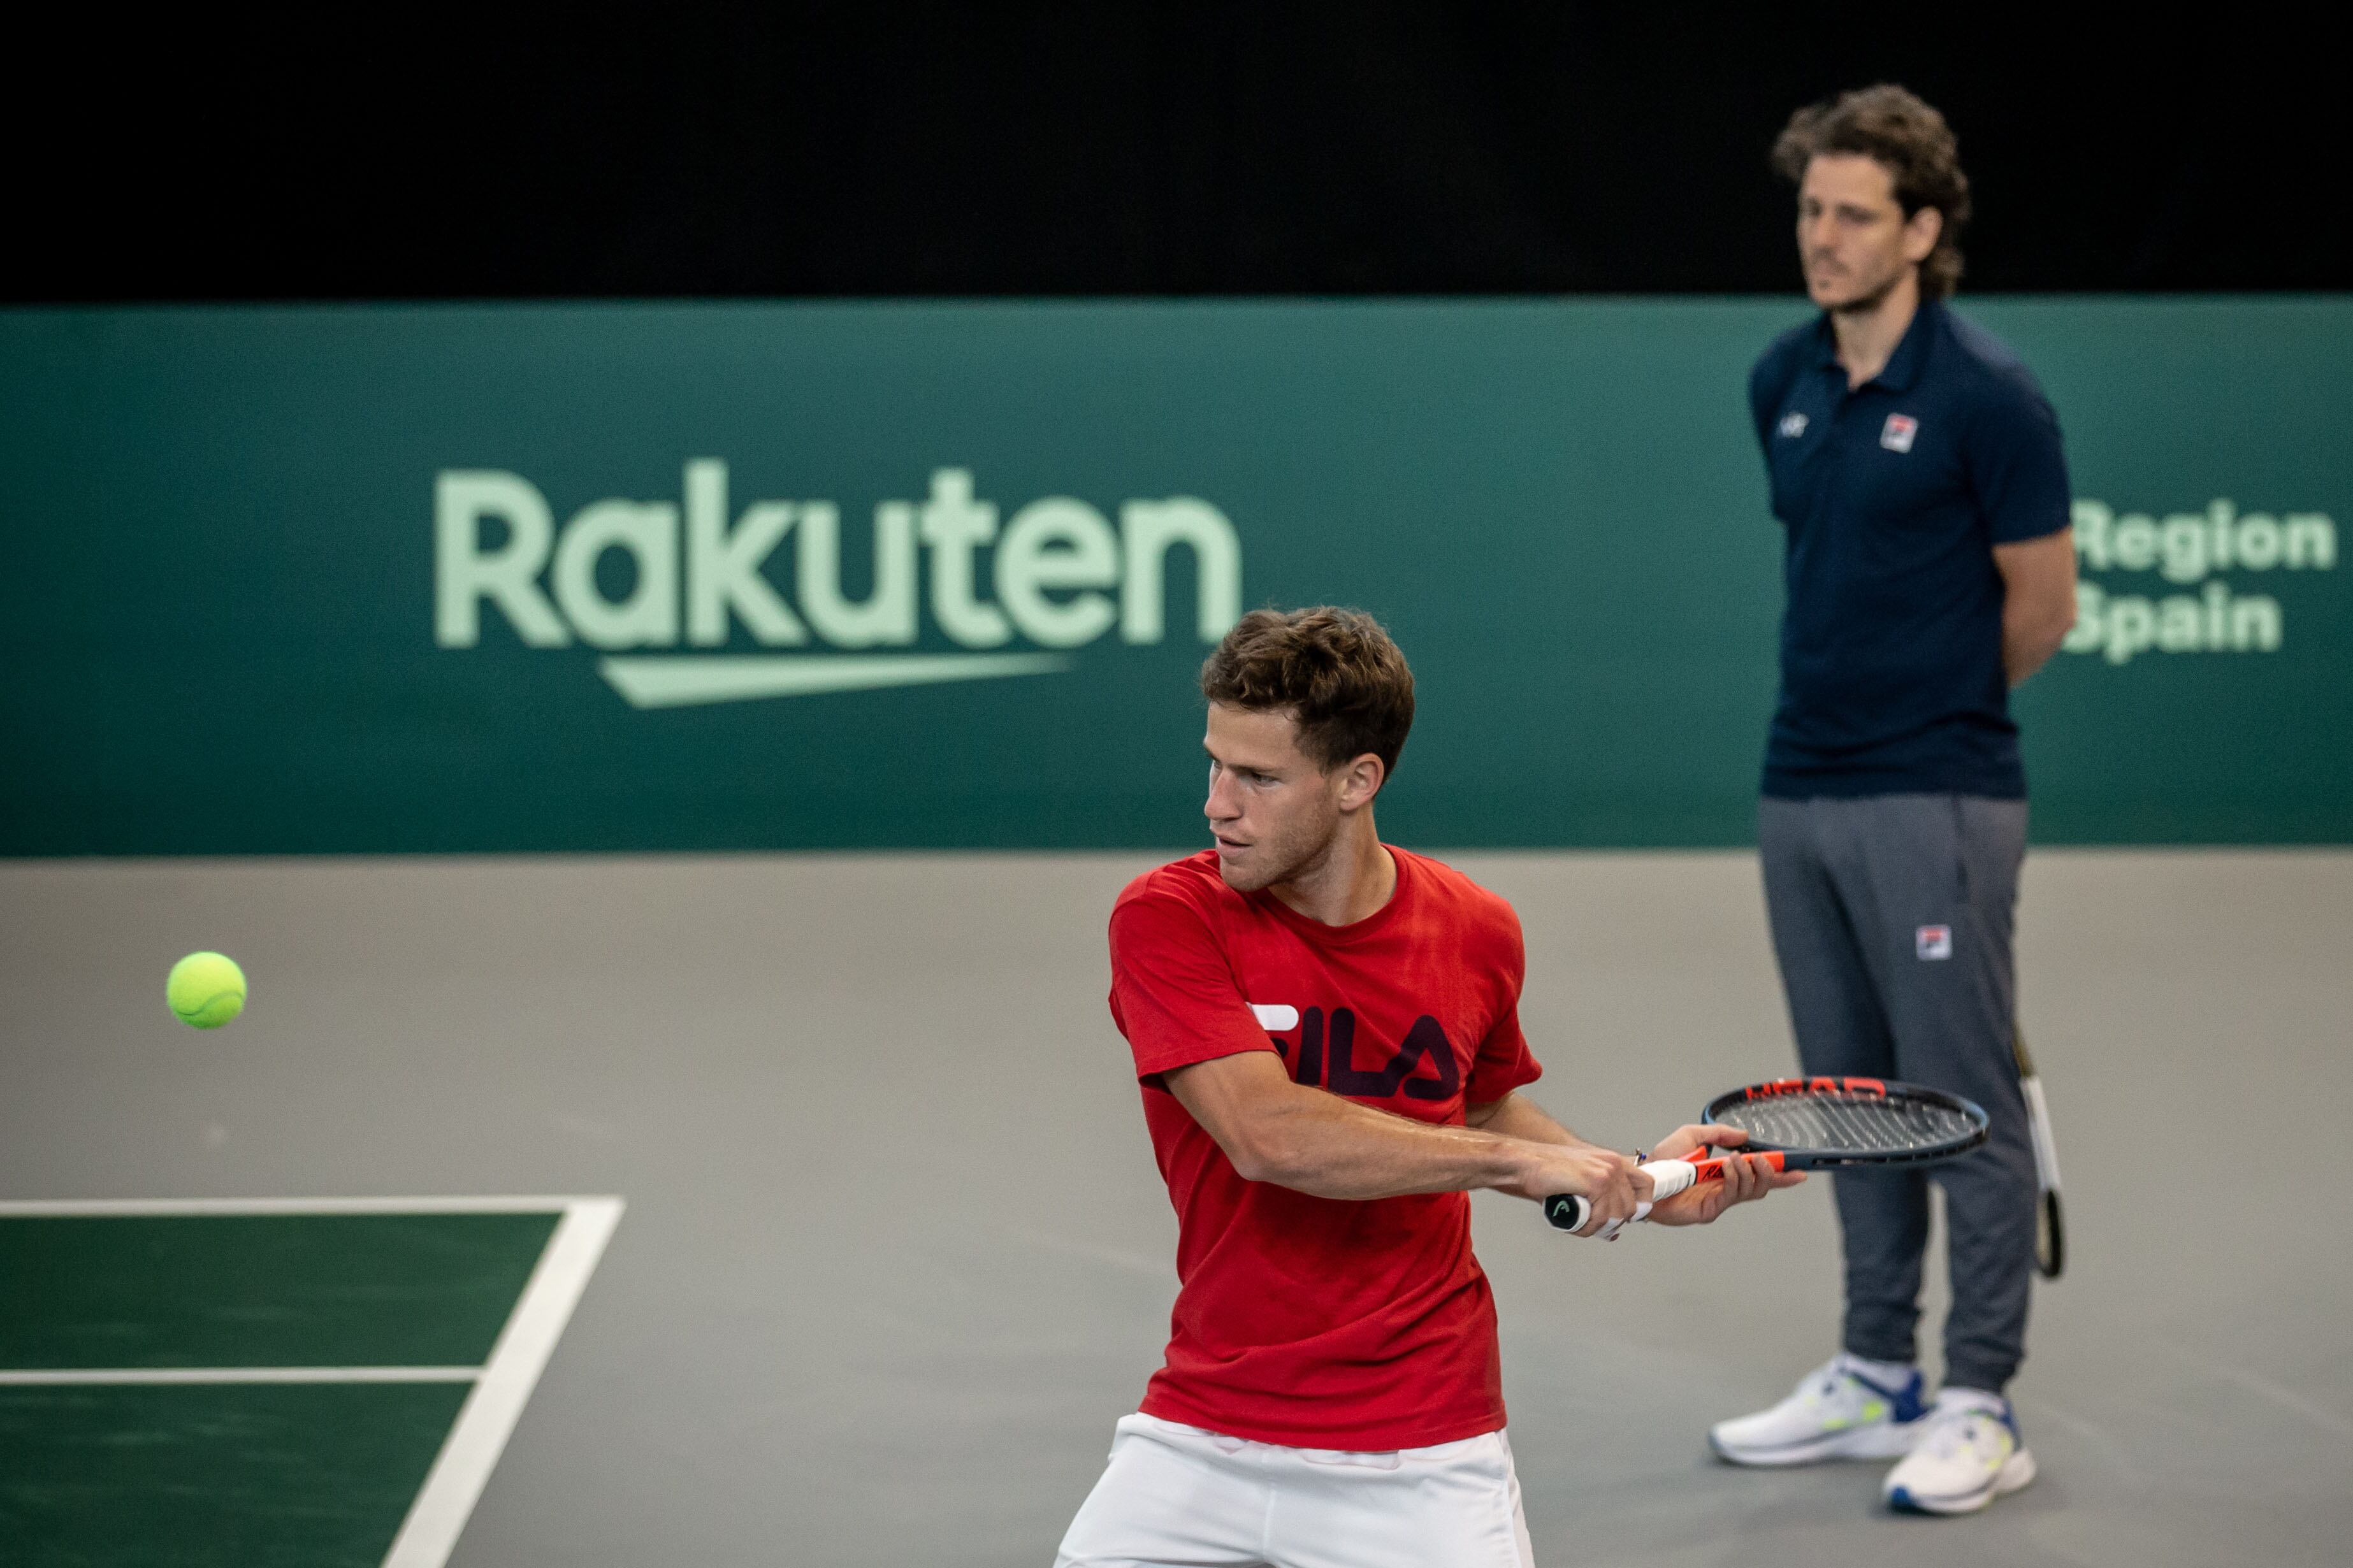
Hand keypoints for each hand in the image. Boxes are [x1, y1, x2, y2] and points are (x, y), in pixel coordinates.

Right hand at [1523, 1144, 1638, 1236]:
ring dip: (1597, 1227)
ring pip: (1616, 1217)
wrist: (1524, 1163)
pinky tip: (1575, 1223)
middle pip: (1631, 1209)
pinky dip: (1587, 1227)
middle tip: (1592, 1226)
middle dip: (1612, 1223)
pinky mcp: (1595, 1183)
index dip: (1640, 1207)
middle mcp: (1613, 1165)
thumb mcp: (1580, 1180)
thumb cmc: (1547, 1172)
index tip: (1624, 1218)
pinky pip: (1601, 1218)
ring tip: (1579, 1223)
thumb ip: (1600, 1200)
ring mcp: (1606, 1173)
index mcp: (1613, 1161)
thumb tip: (1613, 1231)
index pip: (1647, 1186)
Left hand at [1644, 1124, 1806, 1226]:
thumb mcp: (1693, 1136)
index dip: (1781, 1175)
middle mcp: (1726, 1189)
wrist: (1643, 1176)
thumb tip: (1744, 1136)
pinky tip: (1727, 1168)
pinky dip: (1734, 1180)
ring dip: (1748, 1173)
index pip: (1759, 1176)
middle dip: (1769, 1173)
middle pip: (1761, 1187)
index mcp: (1725, 1173)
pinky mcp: (1709, 1211)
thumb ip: (1718, 1134)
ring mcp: (1719, 1201)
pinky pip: (1730, 1197)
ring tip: (1737, 1160)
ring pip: (1749, 1192)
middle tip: (1761, 1159)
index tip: (1800, 1170)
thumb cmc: (1664, 1159)